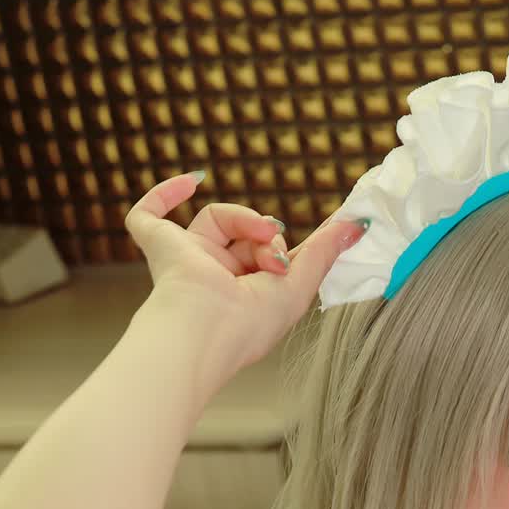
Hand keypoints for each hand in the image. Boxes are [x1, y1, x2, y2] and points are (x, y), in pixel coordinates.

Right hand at [124, 171, 369, 378]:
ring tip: (262, 236)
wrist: (204, 327)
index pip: (268, 256)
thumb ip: (325, 252)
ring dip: (243, 219)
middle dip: (269, 238)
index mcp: (244, 295)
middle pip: (247, 234)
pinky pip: (150, 212)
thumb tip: (359, 226)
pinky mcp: (157, 245)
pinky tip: (194, 181)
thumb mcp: (300, 285)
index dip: (284, 248)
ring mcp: (184, 261)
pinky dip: (166, 193)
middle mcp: (214, 279)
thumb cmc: (251, 323)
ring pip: (217, 218)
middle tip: (277, 257)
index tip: (321, 231)